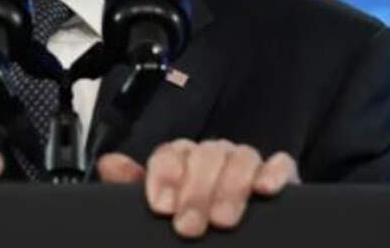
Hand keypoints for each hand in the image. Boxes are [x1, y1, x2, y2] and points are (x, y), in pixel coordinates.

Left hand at [97, 139, 299, 238]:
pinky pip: (280, 163)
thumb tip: (109, 164)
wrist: (220, 236)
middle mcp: (212, 156)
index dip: (164, 178)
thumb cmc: (190, 219)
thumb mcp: (161, 208)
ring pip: (240, 156)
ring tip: (223, 221)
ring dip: (231, 187)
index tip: (161, 208)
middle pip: (203, 155)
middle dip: (195, 192)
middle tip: (189, 227)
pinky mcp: (279, 176)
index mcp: (181, 160)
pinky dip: (273, 172)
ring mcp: (245, 163)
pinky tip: (265, 189)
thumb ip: (133, 187)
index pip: (170, 154)